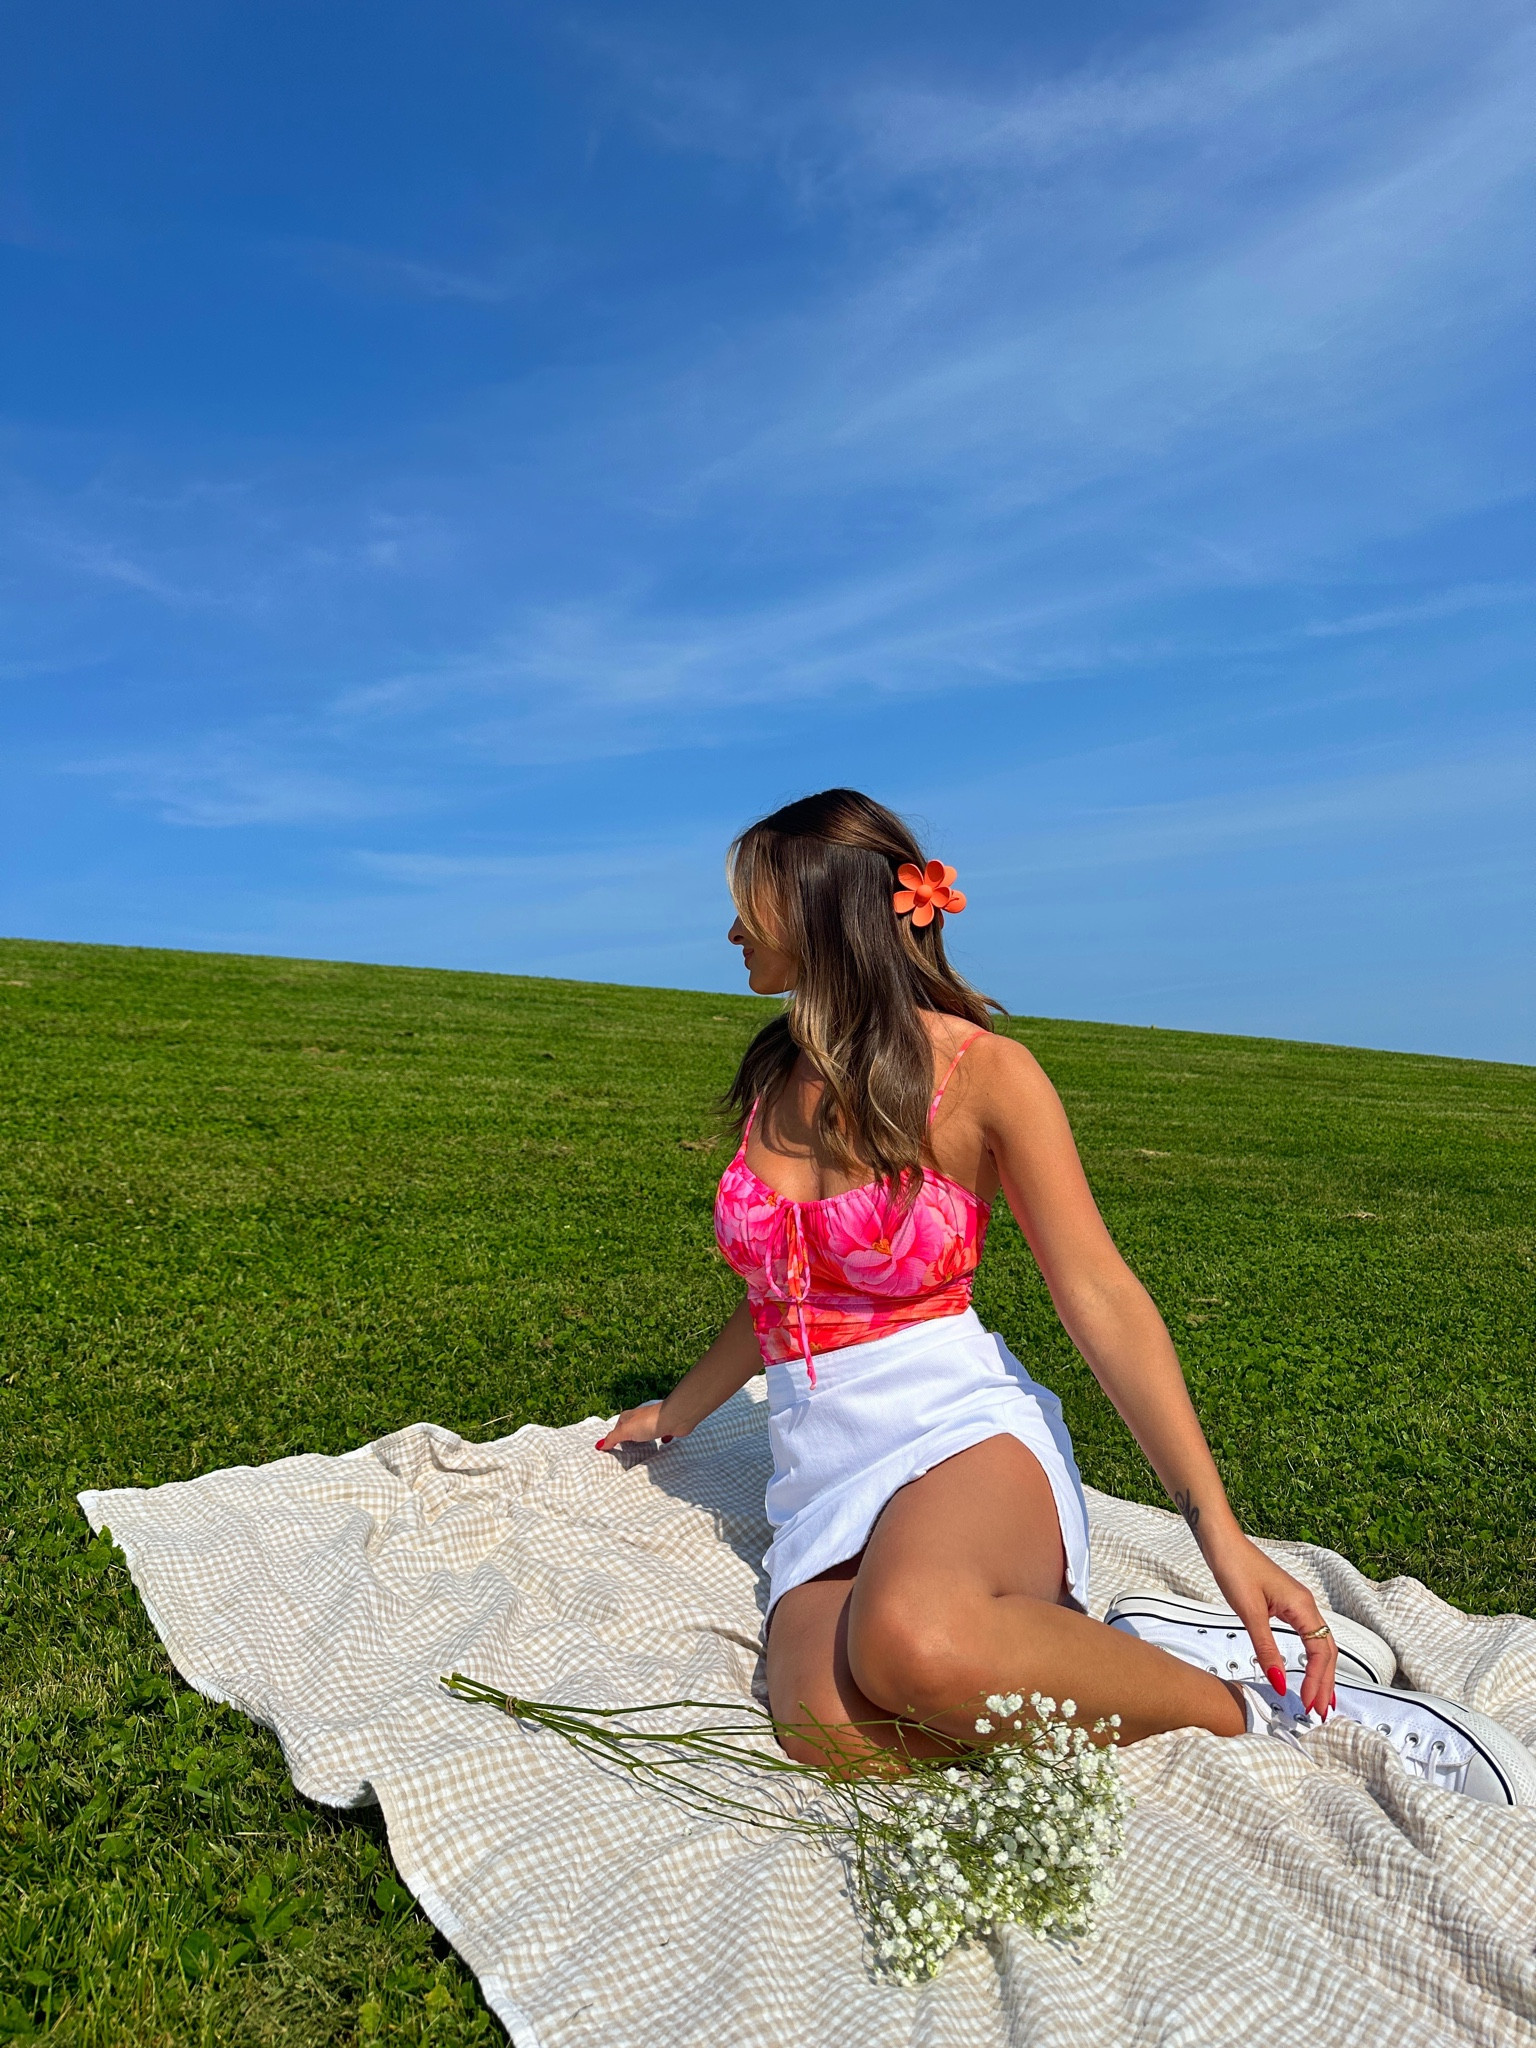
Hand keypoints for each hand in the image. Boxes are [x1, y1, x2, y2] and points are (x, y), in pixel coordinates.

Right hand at [595, 1401, 678, 1452]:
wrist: (674, 1417)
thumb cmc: (649, 1422)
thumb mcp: (626, 1430)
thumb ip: (613, 1438)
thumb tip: (599, 1445)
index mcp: (629, 1417)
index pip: (617, 1428)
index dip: (614, 1438)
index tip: (610, 1450)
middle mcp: (640, 1418)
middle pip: (631, 1430)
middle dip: (628, 1440)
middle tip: (624, 1454)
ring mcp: (654, 1423)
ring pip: (645, 1433)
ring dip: (643, 1440)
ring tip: (639, 1453)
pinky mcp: (666, 1428)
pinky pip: (660, 1435)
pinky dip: (659, 1440)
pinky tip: (659, 1445)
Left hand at [1208, 1530, 1338, 1717]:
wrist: (1221, 1541)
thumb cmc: (1234, 1568)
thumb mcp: (1249, 1613)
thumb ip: (1266, 1649)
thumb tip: (1280, 1684)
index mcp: (1302, 1606)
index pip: (1320, 1651)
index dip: (1318, 1680)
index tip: (1309, 1704)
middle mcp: (1306, 1605)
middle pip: (1326, 1650)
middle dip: (1325, 1681)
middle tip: (1319, 1711)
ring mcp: (1297, 1604)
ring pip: (1319, 1643)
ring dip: (1321, 1672)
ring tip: (1320, 1698)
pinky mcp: (1285, 1604)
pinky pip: (1307, 1636)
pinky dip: (1311, 1657)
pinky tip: (1307, 1669)